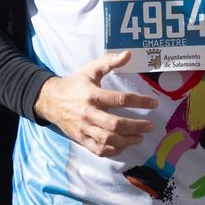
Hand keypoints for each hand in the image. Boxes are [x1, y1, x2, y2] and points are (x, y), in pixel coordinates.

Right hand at [34, 50, 159, 156]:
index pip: (120, 99)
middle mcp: (88, 113)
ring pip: (108, 139)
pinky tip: (123, 146)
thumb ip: (110, 62)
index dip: (140, 102)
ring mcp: (84, 128)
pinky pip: (98, 149)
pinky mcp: (81, 139)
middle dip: (136, 126)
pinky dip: (113, 150)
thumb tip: (128, 54)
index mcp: (93, 95)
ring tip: (140, 138)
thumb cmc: (75, 84)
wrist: (50, 100)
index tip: (154, 103)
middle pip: (115, 124)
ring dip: (127, 140)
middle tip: (150, 126)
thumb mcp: (91, 70)